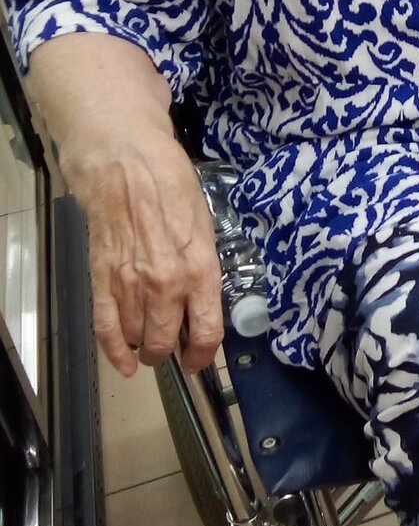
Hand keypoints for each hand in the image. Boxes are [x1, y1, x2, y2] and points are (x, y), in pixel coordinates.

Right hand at [61, 129, 223, 377]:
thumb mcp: (205, 227)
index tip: (199, 358)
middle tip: (172, 350)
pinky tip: (125, 363)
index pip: (207, 332)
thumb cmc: (172, 187)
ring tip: (150, 343)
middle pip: (167, 342)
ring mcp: (132, 283)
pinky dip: (114, 351)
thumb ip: (203, 268)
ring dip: (145, 347)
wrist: (127, 163)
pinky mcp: (103, 278)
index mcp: (201, 269)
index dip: (204, 355)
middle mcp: (167, 284)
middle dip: (170, 352)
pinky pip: (107, 327)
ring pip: (138, 338)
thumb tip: (202, 303)